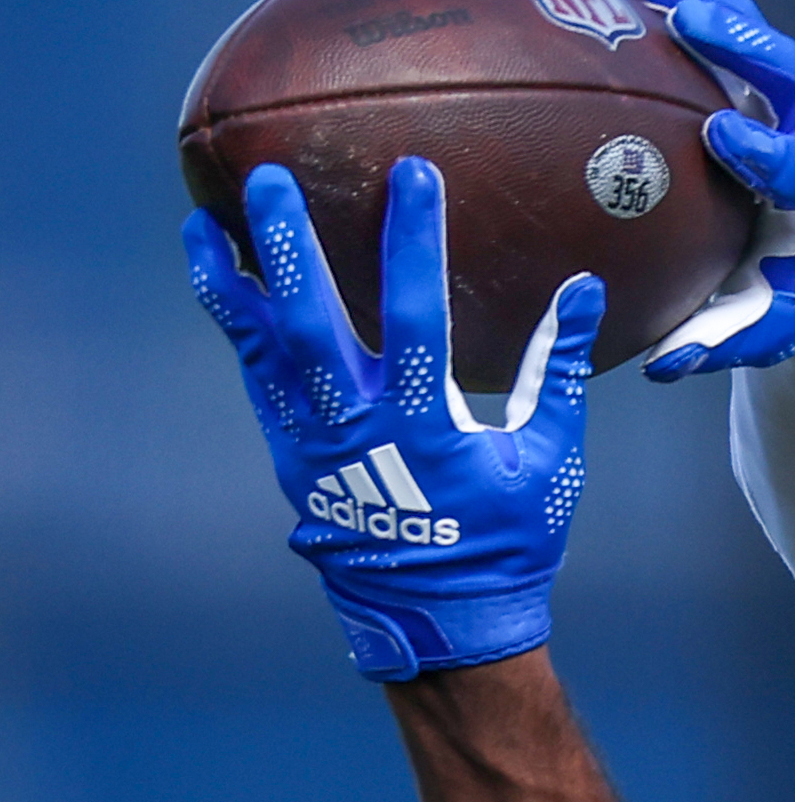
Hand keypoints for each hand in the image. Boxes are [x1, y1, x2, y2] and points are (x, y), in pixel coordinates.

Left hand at [184, 158, 600, 681]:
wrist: (445, 628)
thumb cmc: (506, 545)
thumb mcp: (549, 464)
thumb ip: (560, 374)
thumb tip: (582, 289)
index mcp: (427, 432)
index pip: (417, 317)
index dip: (412, 243)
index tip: (411, 173)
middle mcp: (360, 435)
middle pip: (312, 326)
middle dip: (291, 248)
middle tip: (272, 177)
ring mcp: (316, 449)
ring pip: (263, 351)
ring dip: (234, 281)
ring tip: (204, 218)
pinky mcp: (293, 460)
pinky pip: (256, 380)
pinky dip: (237, 325)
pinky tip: (220, 275)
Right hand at [608, 0, 794, 375]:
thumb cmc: (791, 299)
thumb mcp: (764, 329)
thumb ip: (719, 343)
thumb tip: (662, 364)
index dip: (766, 149)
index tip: (722, 136)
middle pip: (788, 73)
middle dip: (740, 43)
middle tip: (686, 21)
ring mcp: (788, 100)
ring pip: (755, 33)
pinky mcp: (759, 78)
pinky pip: (727, 22)